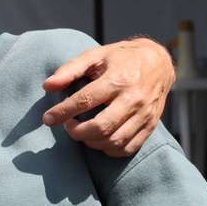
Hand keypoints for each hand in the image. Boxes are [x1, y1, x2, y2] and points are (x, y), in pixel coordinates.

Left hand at [41, 37, 174, 156]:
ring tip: (82, 132)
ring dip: (91, 142)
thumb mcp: (95, 56)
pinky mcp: (150, 126)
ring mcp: (144, 115)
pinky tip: (98, 140)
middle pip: (101, 127)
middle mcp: (133, 99)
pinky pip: (127, 148)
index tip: (48, 118)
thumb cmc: (121, 58)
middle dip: (77, 132)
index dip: (62, 112)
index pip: (85, 100)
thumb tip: (47, 86)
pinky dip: (109, 150)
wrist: (159, 63)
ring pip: (114, 141)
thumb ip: (70, 70)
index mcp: (118, 79)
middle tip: (67, 126)